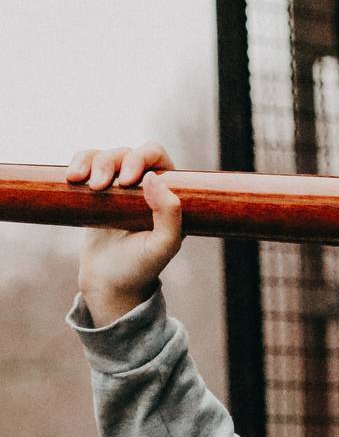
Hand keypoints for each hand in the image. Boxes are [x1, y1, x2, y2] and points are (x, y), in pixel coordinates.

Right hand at [67, 143, 182, 325]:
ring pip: (106, 156)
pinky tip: (72, 178)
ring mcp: (120, 187)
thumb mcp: (163, 246)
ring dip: (92, 162)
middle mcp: (147, 186)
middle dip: (111, 162)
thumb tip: (153, 177)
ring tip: (80, 182)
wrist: (110, 282)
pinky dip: (78, 163)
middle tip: (100, 186)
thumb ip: (169, 215)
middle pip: (129, 153)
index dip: (142, 158)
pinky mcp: (96, 191)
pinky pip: (87, 164)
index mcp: (169, 193)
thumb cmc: (141, 266)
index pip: (158, 157)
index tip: (128, 181)